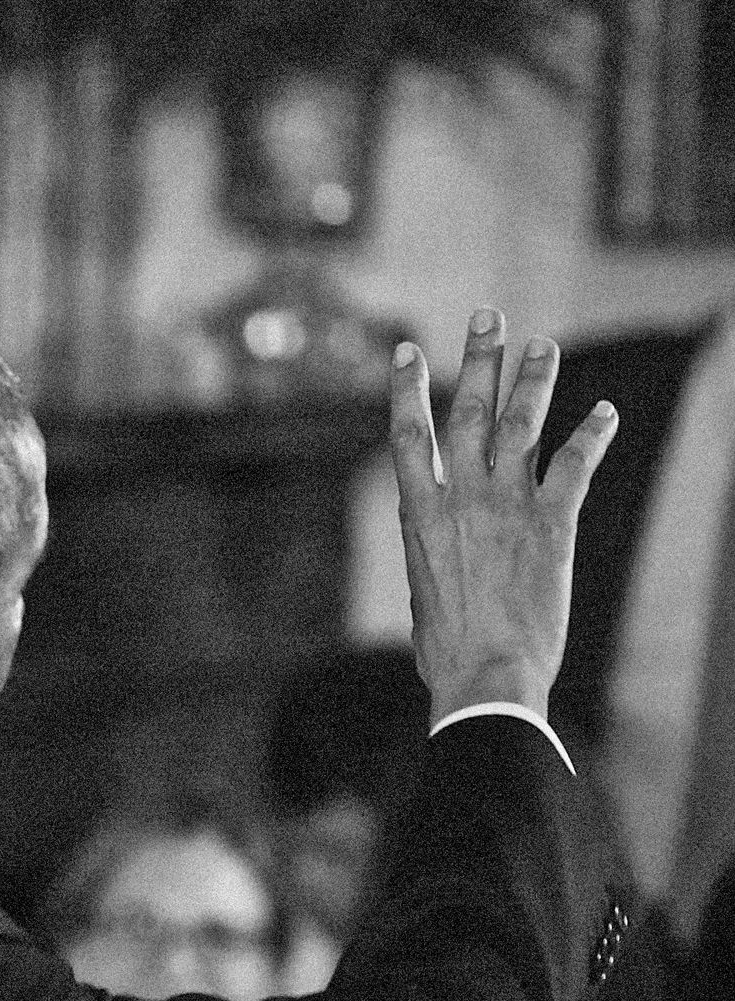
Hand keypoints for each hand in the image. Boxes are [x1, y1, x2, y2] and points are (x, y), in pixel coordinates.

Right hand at [389, 308, 617, 723]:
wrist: (487, 673)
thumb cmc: (446, 648)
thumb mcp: (421, 589)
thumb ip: (433, 549)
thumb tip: (437, 539)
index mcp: (420, 514)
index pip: (409, 435)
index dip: (408, 388)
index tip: (410, 351)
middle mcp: (462, 498)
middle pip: (470, 412)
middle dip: (479, 360)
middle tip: (487, 316)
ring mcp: (508, 507)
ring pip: (523, 425)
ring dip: (535, 380)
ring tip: (543, 345)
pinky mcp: (553, 524)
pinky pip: (574, 466)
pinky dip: (590, 435)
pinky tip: (603, 411)